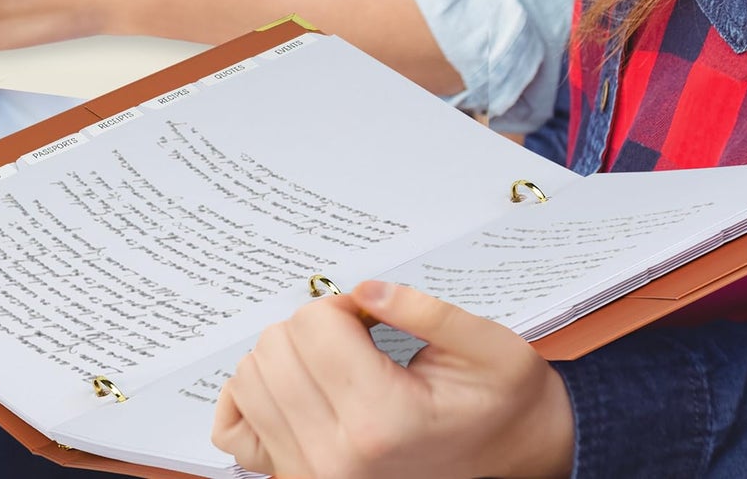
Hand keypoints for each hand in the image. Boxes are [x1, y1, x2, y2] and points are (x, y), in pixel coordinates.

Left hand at [212, 282, 574, 478]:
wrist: (513, 461)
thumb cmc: (499, 405)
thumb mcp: (488, 346)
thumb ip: (425, 310)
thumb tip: (364, 287)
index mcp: (383, 421)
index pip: (314, 327)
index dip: (340, 303)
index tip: (369, 311)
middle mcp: (336, 459)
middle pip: (275, 350)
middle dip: (313, 324)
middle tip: (355, 332)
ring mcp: (309, 477)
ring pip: (250, 380)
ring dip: (286, 353)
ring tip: (334, 359)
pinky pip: (233, 430)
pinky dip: (250, 398)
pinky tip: (294, 384)